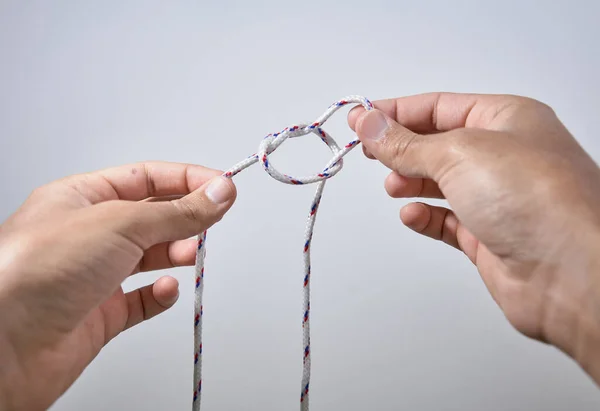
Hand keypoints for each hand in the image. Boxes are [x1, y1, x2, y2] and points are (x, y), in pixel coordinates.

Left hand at [0, 162, 235, 409]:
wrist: (4, 346)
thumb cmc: (37, 271)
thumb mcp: (120, 223)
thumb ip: (177, 211)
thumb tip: (218, 193)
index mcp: (82, 198)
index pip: (146, 178)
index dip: (187, 179)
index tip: (222, 185)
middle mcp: (88, 234)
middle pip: (151, 217)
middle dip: (185, 218)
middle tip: (212, 220)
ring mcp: (93, 275)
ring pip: (149, 258)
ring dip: (176, 254)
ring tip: (190, 254)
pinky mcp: (99, 314)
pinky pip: (141, 300)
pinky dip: (159, 296)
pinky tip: (165, 291)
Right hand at [349, 93, 599, 382]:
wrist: (570, 274)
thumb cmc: (535, 200)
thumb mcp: (458, 153)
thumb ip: (406, 142)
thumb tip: (368, 122)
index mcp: (507, 119)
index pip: (439, 107)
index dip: (396, 111)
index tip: (360, 119)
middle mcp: (505, 156)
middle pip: (438, 144)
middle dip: (402, 148)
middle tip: (370, 152)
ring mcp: (499, 198)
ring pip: (442, 182)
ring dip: (412, 181)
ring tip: (393, 184)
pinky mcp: (490, 236)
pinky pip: (447, 220)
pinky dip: (426, 216)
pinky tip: (413, 215)